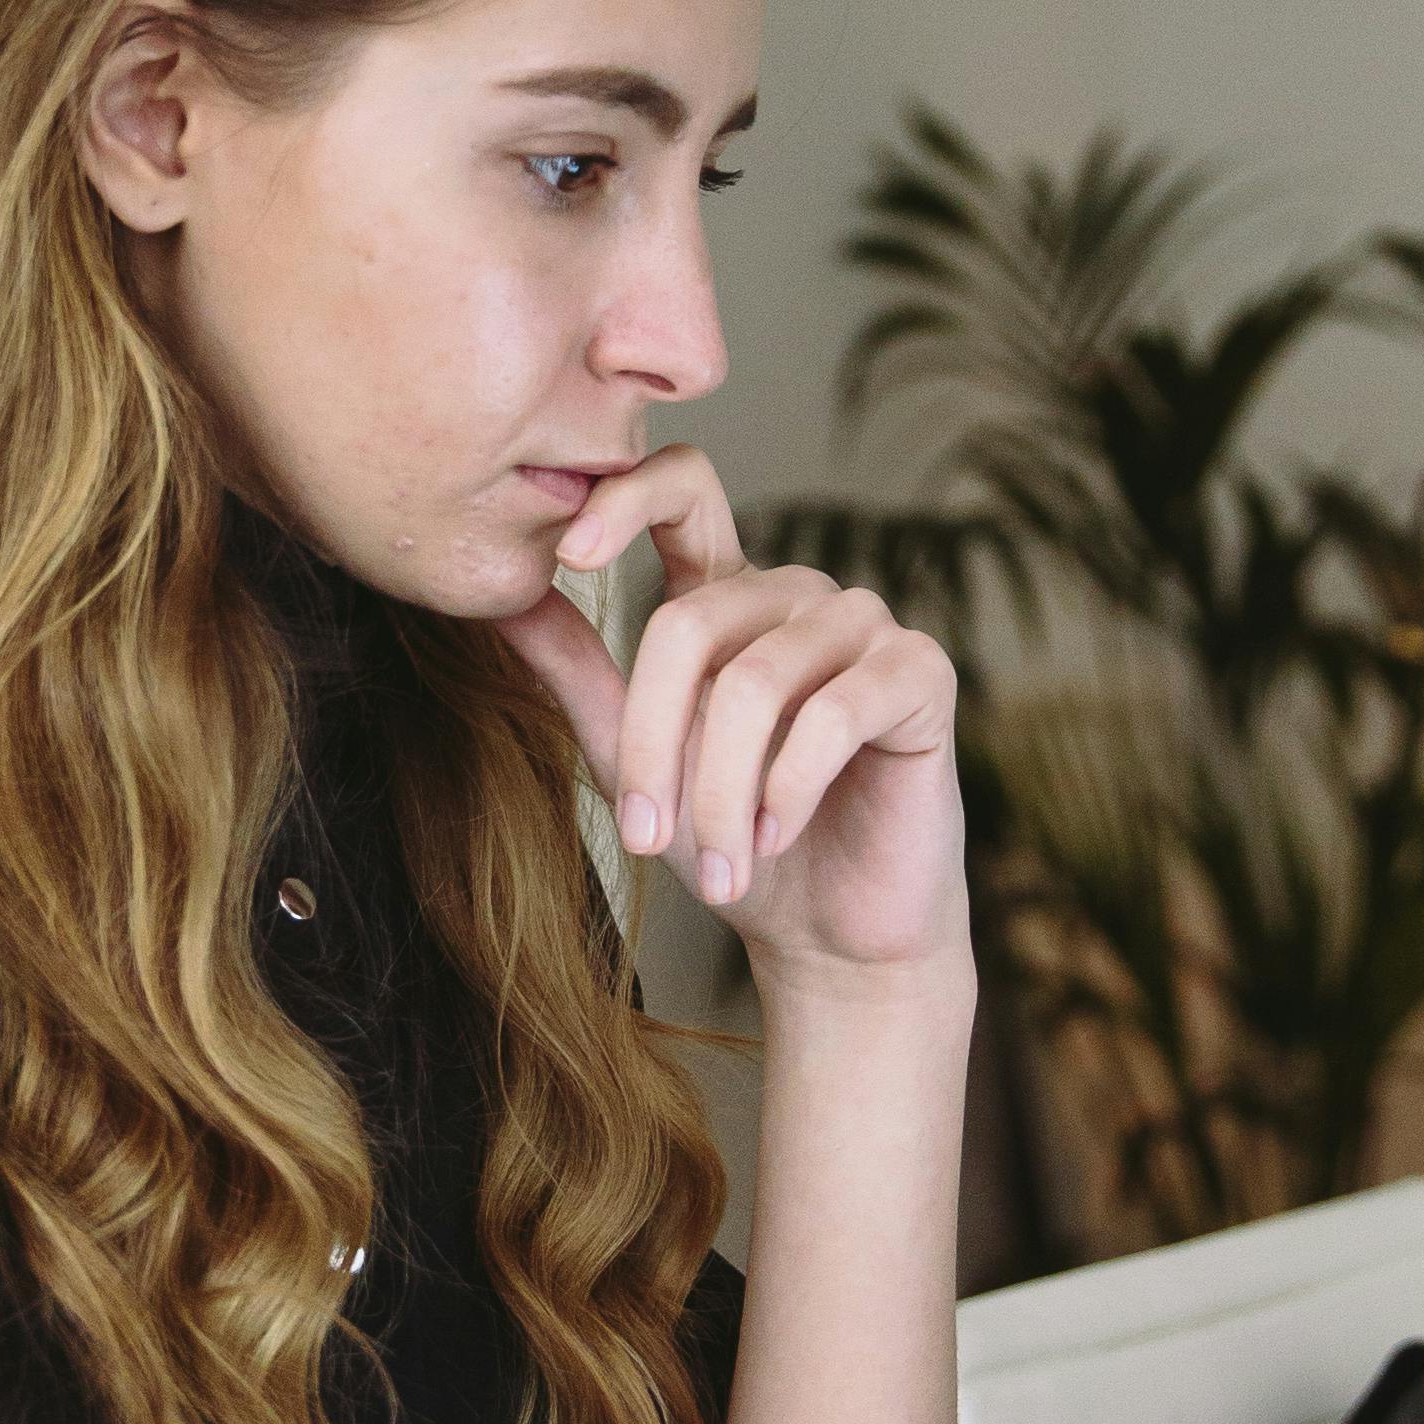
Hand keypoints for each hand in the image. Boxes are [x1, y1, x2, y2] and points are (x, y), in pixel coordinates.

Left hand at [497, 444, 965, 988]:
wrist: (831, 933)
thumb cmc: (735, 844)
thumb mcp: (635, 760)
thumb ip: (579, 674)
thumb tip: (501, 601)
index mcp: (725, 595)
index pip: (683, 489)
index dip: (624, 499)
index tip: (569, 555)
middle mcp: (795, 595)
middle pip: (691, 623)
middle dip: (656, 746)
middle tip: (644, 840)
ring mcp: (864, 625)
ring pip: (758, 682)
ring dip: (723, 795)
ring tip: (722, 867)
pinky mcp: (921, 672)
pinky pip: (835, 713)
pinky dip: (789, 789)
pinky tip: (776, 840)